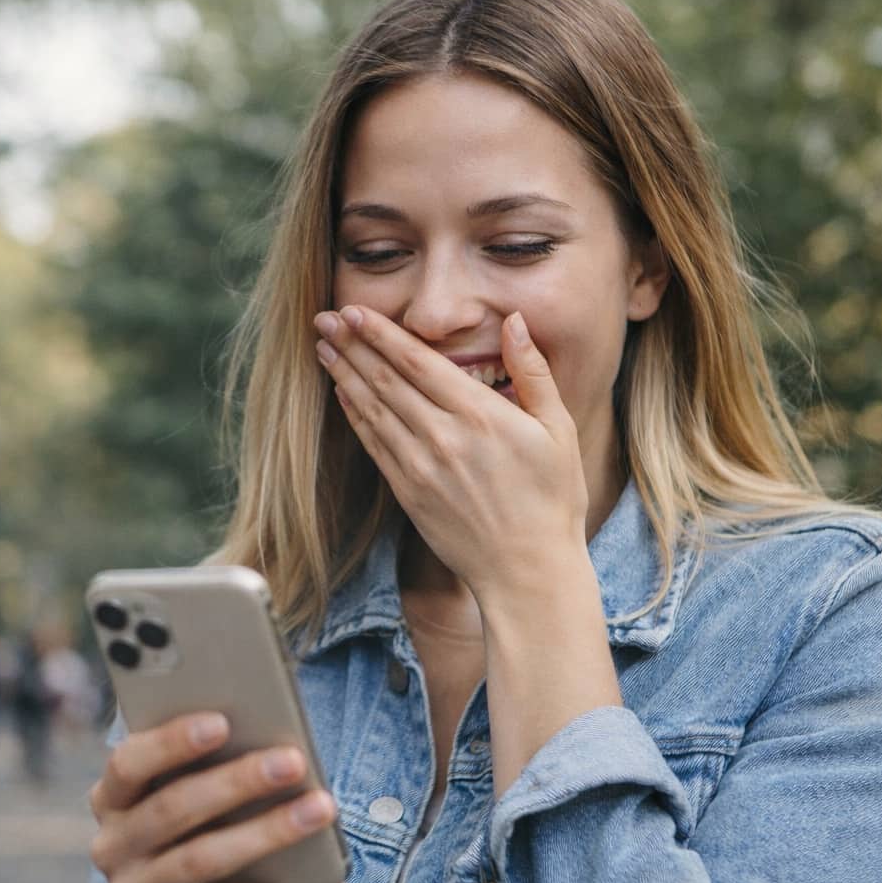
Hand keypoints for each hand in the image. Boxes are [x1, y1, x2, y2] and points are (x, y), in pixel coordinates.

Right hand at [87, 712, 343, 882]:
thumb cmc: (189, 835)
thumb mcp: (182, 800)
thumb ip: (206, 770)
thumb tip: (272, 744)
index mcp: (111, 799)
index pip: (128, 764)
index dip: (170, 743)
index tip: (222, 722)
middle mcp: (111, 847)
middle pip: (171, 809)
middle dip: (236, 782)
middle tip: (293, 761)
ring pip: (202, 861)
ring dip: (267, 832)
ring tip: (320, 809)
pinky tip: (326, 882)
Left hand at [313, 305, 589, 599]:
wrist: (527, 571)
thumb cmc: (552, 500)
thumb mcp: (558, 430)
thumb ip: (532, 372)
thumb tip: (516, 321)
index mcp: (479, 415)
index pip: (417, 361)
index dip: (380, 333)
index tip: (353, 310)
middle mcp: (442, 436)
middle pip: (385, 379)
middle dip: (351, 345)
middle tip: (323, 318)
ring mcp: (420, 467)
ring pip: (372, 409)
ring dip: (344, 374)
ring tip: (323, 347)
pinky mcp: (408, 492)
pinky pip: (374, 444)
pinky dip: (354, 415)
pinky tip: (341, 393)